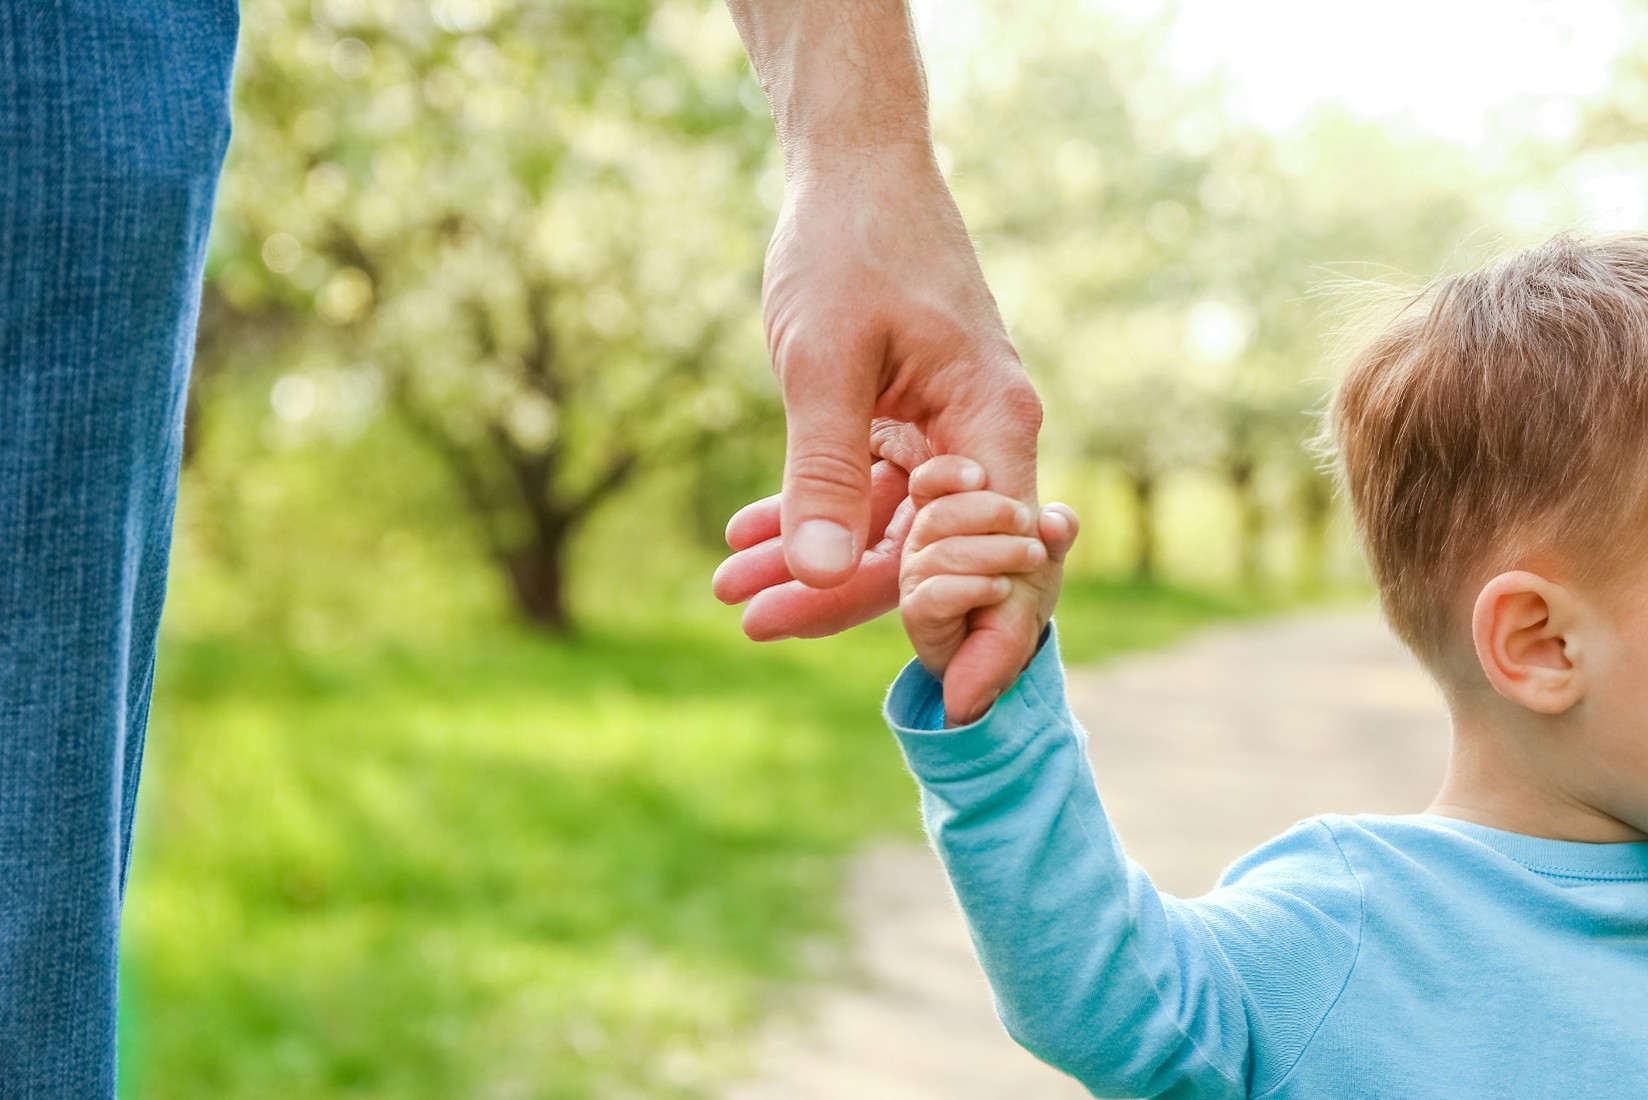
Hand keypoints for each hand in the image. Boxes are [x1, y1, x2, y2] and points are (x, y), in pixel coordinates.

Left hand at [762, 153, 1040, 592]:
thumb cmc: (850, 244)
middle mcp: (985, 436)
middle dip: (843, 598)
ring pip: (889, 528)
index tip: (941, 700)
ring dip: (810, 559)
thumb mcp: (826, 360)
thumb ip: (828, 471)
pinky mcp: (908, 421)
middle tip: (750, 622)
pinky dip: (810, 513)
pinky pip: (867, 489)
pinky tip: (745, 538)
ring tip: (727, 588)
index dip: (975, 636)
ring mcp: (947, 432)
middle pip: (933, 554)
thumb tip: (825, 576)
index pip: (998, 560)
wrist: (852, 167)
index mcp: (994, 422)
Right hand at [900, 456, 1077, 725]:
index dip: (948, 473)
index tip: (981, 475)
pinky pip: (937, 593)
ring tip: (1031, 558)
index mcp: (944, 516)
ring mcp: (916, 578)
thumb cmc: (1016, 592)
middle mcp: (922, 543)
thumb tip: (1056, 519)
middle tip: (1026, 523)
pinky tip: (1002, 588)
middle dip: (989, 513)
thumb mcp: (1043, 558)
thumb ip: (1054, 535)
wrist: (1005, 651)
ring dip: (995, 553)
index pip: (928, 482)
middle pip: (939, 514)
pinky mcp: (918, 614)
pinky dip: (974, 587)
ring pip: (943, 553)